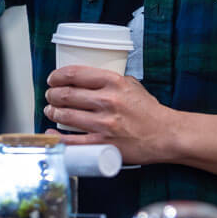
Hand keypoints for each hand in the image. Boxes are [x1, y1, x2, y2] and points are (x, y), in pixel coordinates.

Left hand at [43, 65, 178, 164]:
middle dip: (52, 95)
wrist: (166, 135)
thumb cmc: (149, 111)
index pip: (75, 74)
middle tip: (50, 96)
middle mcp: (108, 100)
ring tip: (51, 111)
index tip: (52, 79)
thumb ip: (111, 80)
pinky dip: (57, 137)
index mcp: (114, 82)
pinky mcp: (103, 143)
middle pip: (67, 94)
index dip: (57, 76)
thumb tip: (88, 79)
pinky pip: (72, 140)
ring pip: (66, 115)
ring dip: (53, 112)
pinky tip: (50, 133)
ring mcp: (104, 123)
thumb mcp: (132, 85)